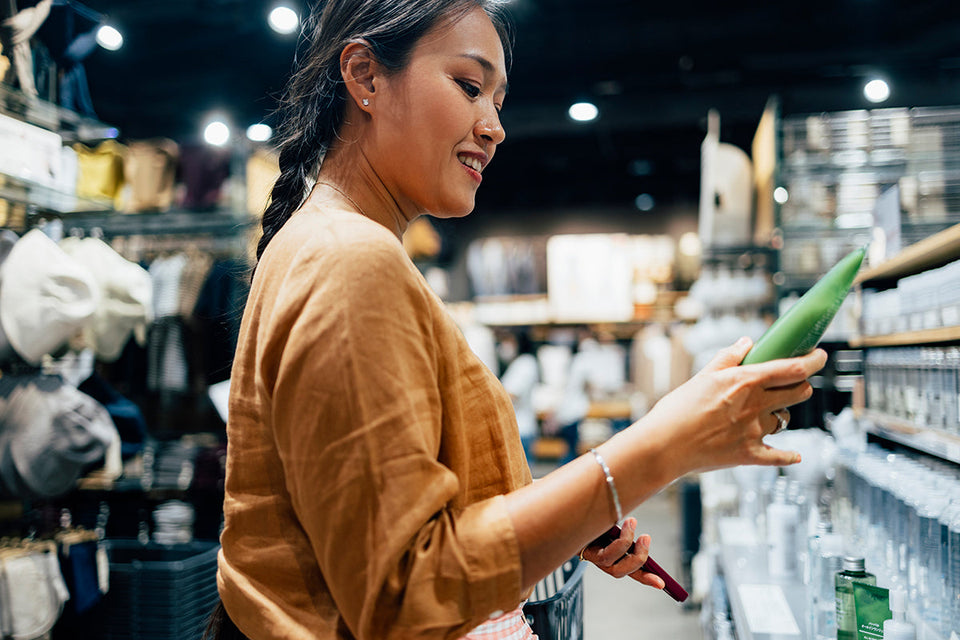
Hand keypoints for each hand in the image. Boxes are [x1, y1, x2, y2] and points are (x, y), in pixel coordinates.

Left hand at [578, 517, 665, 588]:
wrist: (571, 513)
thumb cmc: (597, 520)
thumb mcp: (615, 526)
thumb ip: (626, 533)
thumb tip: (643, 535)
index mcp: (615, 559)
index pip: (632, 572)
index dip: (647, 578)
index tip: (662, 583)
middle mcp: (603, 562)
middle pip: (620, 571)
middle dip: (638, 558)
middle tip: (646, 537)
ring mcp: (592, 557)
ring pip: (610, 561)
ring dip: (625, 542)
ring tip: (632, 522)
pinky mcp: (583, 549)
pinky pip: (600, 551)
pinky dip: (614, 539)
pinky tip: (618, 523)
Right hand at [643, 337, 826, 473]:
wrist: (663, 446)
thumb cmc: (676, 409)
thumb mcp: (701, 376)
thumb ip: (728, 358)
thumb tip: (747, 342)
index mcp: (744, 381)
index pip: (792, 368)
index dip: (813, 360)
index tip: (820, 356)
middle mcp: (755, 405)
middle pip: (799, 392)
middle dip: (802, 385)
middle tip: (793, 384)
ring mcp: (754, 432)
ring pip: (786, 420)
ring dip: (781, 414)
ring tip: (766, 413)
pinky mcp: (749, 455)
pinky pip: (779, 456)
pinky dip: (788, 456)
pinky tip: (795, 455)